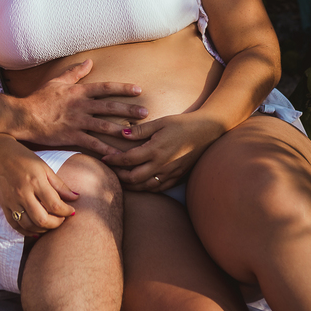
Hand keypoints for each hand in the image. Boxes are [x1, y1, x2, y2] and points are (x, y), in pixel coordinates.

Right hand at [0, 136, 80, 235]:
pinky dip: (26, 231)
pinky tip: (36, 229)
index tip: (72, 211)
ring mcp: (12, 201)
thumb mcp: (45, 168)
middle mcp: (23, 193)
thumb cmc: (25, 159)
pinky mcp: (4, 206)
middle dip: (56, 224)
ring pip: (29, 225)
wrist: (0, 155)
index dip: (66, 212)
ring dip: (43, 229)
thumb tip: (76, 198)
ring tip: (50, 223)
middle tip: (62, 219)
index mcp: (36, 182)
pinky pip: (15, 225)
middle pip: (42, 219)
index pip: (55, 205)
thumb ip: (60, 185)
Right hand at [19, 59, 146, 155]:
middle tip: (145, 112)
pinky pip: (92, 143)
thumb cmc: (39, 98)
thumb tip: (89, 62)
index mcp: (79, 91)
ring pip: (104, 125)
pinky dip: (104, 149)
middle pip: (109, 106)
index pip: (105, 88)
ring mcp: (77, 121)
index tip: (138, 90)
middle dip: (129, 109)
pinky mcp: (72, 136)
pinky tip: (116, 155)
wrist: (23, 116)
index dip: (123, 88)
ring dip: (121, 129)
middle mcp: (81, 105)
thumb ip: (75, 73)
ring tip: (136, 133)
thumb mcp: (57, 81)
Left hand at [101, 112, 224, 190]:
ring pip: (145, 187)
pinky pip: (158, 188)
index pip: (128, 160)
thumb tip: (122, 133)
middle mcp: (162, 165)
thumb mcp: (161, 122)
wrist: (207, 132)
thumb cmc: (182, 124)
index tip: (104, 158)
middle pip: (133, 178)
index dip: (113, 160)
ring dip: (131, 185)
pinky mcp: (178, 177)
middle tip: (110, 170)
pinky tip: (140, 183)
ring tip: (121, 179)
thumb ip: (141, 130)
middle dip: (119, 175)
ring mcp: (170, 173)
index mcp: (155, 150)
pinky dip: (146, 188)